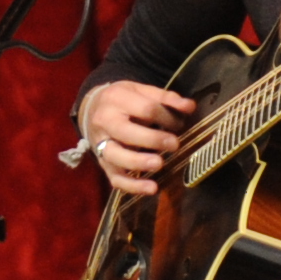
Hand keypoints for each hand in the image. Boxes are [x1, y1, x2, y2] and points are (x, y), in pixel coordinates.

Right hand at [79, 81, 191, 198]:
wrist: (90, 109)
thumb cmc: (122, 100)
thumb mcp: (141, 91)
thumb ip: (166, 98)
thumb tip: (190, 106)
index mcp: (116, 99)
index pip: (145, 109)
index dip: (166, 117)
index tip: (179, 123)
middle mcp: (104, 122)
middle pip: (126, 132)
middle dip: (153, 139)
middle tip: (174, 144)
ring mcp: (101, 144)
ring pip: (116, 156)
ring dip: (139, 162)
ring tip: (159, 164)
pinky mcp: (103, 164)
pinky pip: (115, 178)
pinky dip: (133, 186)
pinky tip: (152, 188)